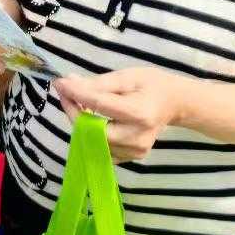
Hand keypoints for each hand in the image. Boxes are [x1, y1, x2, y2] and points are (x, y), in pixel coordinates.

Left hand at [52, 68, 188, 162]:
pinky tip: (92, 118)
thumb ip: (98, 83)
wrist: (173, 104)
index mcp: (139, 114)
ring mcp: (134, 151)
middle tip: (67, 93)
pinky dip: (90, 133)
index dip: (75, 95)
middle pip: (92, 130)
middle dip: (74, 112)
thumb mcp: (127, 76)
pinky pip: (100, 148)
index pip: (99, 106)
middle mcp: (136, 138)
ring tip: (80, 102)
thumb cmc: (151, 85)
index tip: (60, 83)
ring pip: (93, 141)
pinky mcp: (130, 158)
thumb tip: (69, 84)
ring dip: (81, 122)